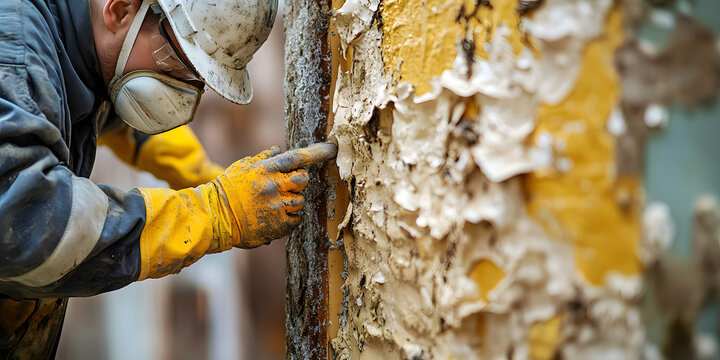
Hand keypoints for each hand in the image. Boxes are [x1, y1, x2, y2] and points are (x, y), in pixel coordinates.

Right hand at [215, 142, 336, 247]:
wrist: (215, 217)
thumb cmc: (227, 189)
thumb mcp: (242, 167)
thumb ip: (263, 158)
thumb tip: (279, 149)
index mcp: (266, 169)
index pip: (297, 157)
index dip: (317, 152)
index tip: (332, 148)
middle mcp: (274, 186)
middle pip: (304, 180)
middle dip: (299, 182)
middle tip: (287, 186)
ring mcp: (277, 206)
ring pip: (300, 201)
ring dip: (292, 201)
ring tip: (273, 204)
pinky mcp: (278, 225)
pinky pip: (295, 219)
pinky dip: (288, 218)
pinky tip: (273, 216)